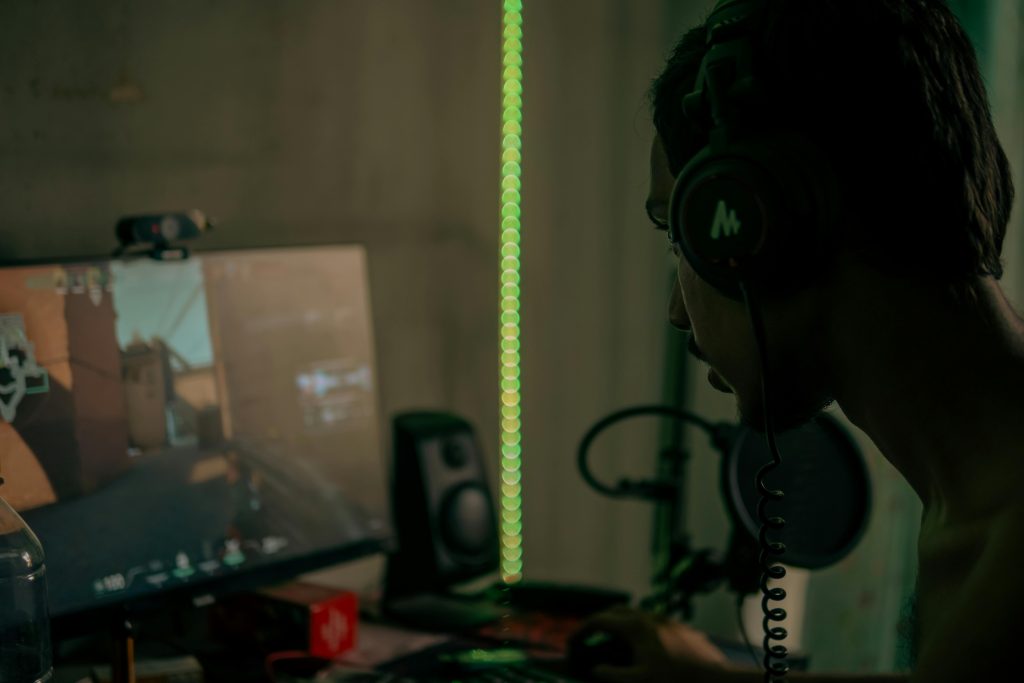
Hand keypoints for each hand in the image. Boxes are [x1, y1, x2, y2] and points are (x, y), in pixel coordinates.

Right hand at [572, 606, 731, 682]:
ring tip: (614, 642)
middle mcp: (649, 617)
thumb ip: (612, 675)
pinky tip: (643, 647)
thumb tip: (595, 669)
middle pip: (616, 611)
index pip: (600, 621)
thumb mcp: (639, 681)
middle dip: (600, 622)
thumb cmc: (674, 680)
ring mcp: (666, 620)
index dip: (582, 631)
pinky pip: (652, 622)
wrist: (715, 679)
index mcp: (635, 627)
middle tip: (590, 637)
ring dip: (620, 624)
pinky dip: (638, 629)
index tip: (572, 642)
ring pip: (636, 615)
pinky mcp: (679, 628)